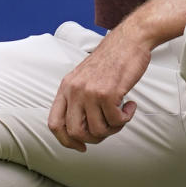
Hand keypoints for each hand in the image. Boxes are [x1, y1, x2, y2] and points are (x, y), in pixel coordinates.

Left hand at [48, 30, 151, 151]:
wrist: (129, 40)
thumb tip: (80, 133)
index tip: (81, 146)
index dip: (66, 141)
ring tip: (122, 113)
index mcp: (66, 87)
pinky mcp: (108, 93)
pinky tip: (130, 105)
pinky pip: (116, 121)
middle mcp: (74, 90)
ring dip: (114, 128)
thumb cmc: (111, 60)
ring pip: (98, 130)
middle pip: (75, 132)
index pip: (55, 123)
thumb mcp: (84, 77)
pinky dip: (126, 118)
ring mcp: (90, 92)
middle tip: (108, 129)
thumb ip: (78, 99)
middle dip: (94, 139)